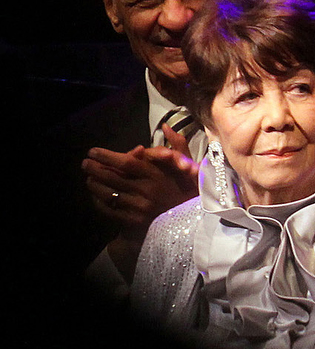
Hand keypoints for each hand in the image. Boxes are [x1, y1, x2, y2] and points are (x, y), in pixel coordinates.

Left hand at [84, 141, 199, 279]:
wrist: (195, 222)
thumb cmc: (190, 190)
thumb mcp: (189, 165)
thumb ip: (177, 145)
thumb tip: (166, 126)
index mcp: (158, 175)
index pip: (125, 162)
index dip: (106, 156)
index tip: (93, 151)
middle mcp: (147, 191)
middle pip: (111, 177)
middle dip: (94, 168)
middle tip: (86, 163)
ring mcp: (139, 208)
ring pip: (108, 193)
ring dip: (94, 184)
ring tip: (89, 178)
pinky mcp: (134, 222)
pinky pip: (110, 210)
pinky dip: (99, 201)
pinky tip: (97, 195)